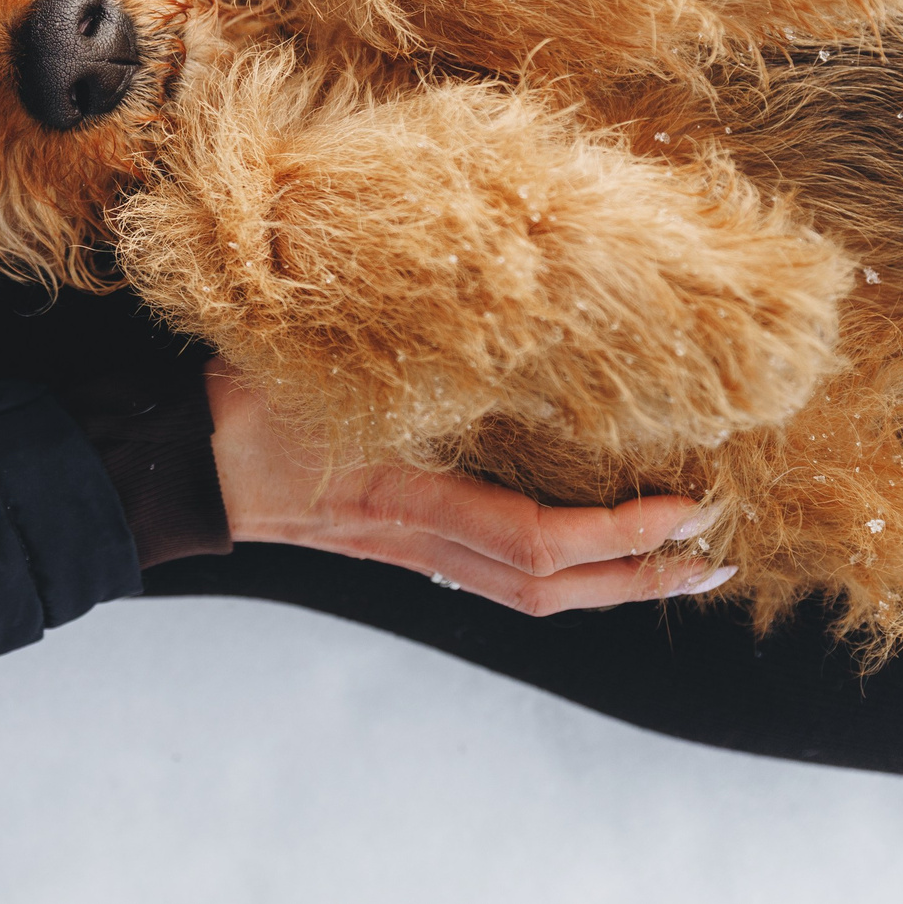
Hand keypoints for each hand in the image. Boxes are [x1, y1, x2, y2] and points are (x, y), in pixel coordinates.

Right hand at [207, 362, 733, 614]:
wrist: (188, 456)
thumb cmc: (249, 397)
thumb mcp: (327, 363)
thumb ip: (402, 344)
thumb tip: (500, 310)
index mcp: (407, 499)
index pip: (535, 543)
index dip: (616, 535)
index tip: (684, 508)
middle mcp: (419, 537)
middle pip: (548, 589)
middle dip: (638, 576)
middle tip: (714, 555)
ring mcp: (411, 548)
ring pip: (528, 593)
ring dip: (610, 583)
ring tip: (675, 562)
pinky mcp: (404, 541)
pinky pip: (499, 572)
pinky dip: (563, 567)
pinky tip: (593, 547)